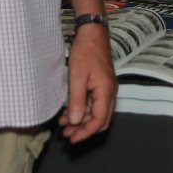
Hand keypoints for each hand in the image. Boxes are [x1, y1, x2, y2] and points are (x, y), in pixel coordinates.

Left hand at [60, 23, 115, 142]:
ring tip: (63, 125)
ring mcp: (106, 89)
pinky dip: (81, 111)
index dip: (85, 132)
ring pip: (95, 113)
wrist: (92, 33)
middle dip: (84, 130)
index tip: (72, 139)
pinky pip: (92, 104)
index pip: (99, 120)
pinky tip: (68, 113)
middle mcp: (109, 93)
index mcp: (106, 91)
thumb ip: (76, 100)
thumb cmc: (85, 51)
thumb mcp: (77, 76)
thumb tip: (74, 121)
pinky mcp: (100, 86)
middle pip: (100, 120)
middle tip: (67, 135)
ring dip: (81, 121)